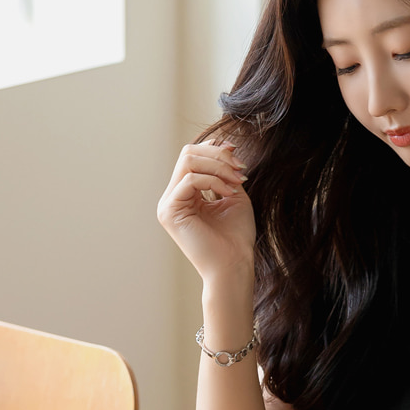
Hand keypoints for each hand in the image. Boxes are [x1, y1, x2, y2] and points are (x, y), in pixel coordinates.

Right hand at [157, 141, 255, 283]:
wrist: (234, 266)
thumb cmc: (236, 237)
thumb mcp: (233, 195)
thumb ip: (225, 172)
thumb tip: (224, 144)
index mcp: (186, 193)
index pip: (192, 156)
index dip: (215, 149)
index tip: (239, 159)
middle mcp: (173, 196)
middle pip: (188, 153)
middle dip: (218, 155)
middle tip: (240, 169)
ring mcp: (168, 204)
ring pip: (188, 161)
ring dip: (218, 167)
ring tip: (237, 182)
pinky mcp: (169, 211)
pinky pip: (189, 180)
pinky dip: (213, 181)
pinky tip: (228, 193)